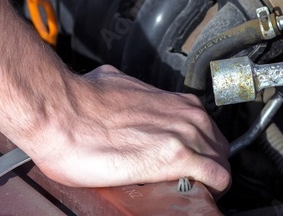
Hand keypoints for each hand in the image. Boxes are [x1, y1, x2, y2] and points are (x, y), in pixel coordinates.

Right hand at [23, 65, 230, 195]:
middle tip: (190, 181)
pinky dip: (212, 190)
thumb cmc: (78, 103)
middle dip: (208, 165)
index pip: (205, 129)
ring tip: (191, 191)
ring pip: (221, 163)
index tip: (189, 162)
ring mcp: (186, 135)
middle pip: (218, 147)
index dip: (200, 149)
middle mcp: (186, 115)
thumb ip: (128, 93)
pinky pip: (217, 178)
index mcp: (172, 101)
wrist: (61, 113)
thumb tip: (117, 93)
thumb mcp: (113, 85)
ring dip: (210, 179)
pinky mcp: (177, 158)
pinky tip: (198, 196)